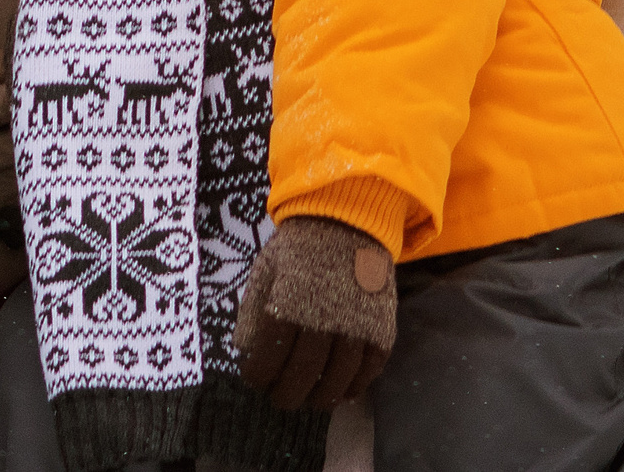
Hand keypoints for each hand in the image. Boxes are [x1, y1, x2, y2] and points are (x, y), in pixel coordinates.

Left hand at [236, 217, 396, 410]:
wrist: (346, 221)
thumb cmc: (299, 250)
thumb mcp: (265, 272)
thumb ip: (252, 312)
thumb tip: (242, 350)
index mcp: (286, 305)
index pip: (268, 358)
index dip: (259, 377)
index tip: (256, 382)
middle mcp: (321, 320)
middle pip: (302, 375)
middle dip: (287, 395)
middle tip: (281, 400)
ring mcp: (355, 326)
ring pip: (337, 379)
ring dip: (321, 397)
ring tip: (310, 400)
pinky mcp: (381, 328)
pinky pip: (369, 370)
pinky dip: (355, 387)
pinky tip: (342, 391)